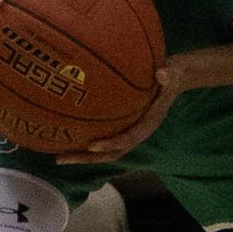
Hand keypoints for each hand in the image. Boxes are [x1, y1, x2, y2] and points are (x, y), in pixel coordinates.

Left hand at [59, 65, 179, 163]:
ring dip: (83, 155)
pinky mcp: (122, 126)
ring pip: (106, 150)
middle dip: (88, 158)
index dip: (111, 144)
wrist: (174, 78)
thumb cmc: (171, 75)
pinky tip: (66, 135)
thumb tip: (162, 73)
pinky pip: (104, 137)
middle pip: (112, 153)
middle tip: (62, 159)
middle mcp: (137, 132)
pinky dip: (85, 142)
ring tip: (59, 156)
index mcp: (148, 124)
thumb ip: (169, 75)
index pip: (129, 139)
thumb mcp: (173, 73)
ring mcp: (129, 130)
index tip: (92, 146)